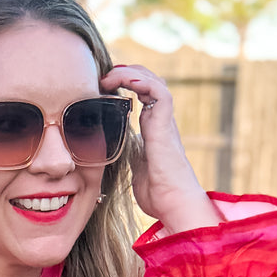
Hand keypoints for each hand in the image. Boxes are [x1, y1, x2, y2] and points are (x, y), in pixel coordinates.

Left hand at [99, 64, 221, 232]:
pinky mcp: (166, 126)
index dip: (126, 83)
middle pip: (149, 82)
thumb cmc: (157, 193)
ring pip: (154, 82)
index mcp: (153, 129)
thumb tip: (113, 150)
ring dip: (131, 73)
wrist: (173, 204)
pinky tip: (126, 81)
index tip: (104, 85)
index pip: (143, 94)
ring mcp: (165, 123)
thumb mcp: (134, 167)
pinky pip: (160, 93)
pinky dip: (143, 81)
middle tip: (104, 78)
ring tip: (110, 77)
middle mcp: (161, 122)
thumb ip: (128, 154)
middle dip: (127, 73)